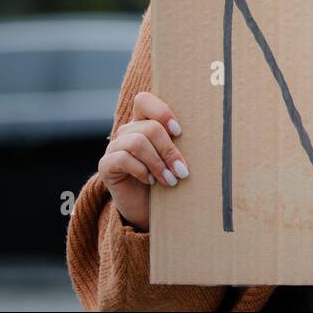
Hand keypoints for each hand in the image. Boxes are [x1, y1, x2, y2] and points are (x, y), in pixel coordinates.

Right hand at [97, 92, 189, 231]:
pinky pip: (123, 159)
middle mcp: (127, 132)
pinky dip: (141, 170)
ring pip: (137, 142)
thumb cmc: (167, 180)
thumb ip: (181, 144)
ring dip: (158, 163)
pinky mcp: (105, 166)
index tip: (179, 132)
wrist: (148, 211)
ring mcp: (114, 148)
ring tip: (170, 180)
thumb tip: (206, 135)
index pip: (144, 101)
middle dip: (169, 150)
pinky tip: (150, 182)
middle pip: (149, 127)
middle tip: (182, 171)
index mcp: (143, 123)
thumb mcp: (176, 159)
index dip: (162, 112)